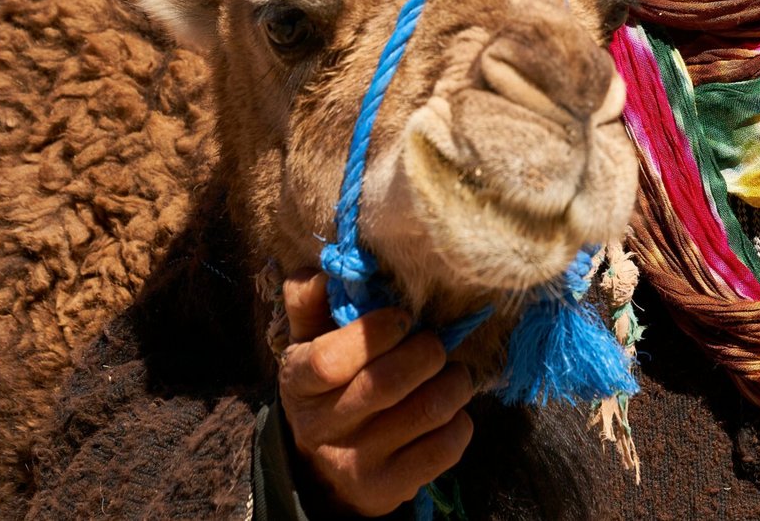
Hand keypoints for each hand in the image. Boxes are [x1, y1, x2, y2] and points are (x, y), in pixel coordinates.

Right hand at [278, 270, 475, 516]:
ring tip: (453, 373)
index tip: (403, 318)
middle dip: (427, 352)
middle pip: (386, 383)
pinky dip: (461, 421)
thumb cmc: (330, 382)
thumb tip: (325, 270)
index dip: (375, 332)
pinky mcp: (387, 489)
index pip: (329, 360)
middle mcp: (321, 427)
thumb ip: (310, 299)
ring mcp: (354, 463)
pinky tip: (452, 411)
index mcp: (298, 383)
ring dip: (454, 383)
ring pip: (425, 411)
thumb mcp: (310, 339)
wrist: (326, 465)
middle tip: (437, 344)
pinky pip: (443, 448)